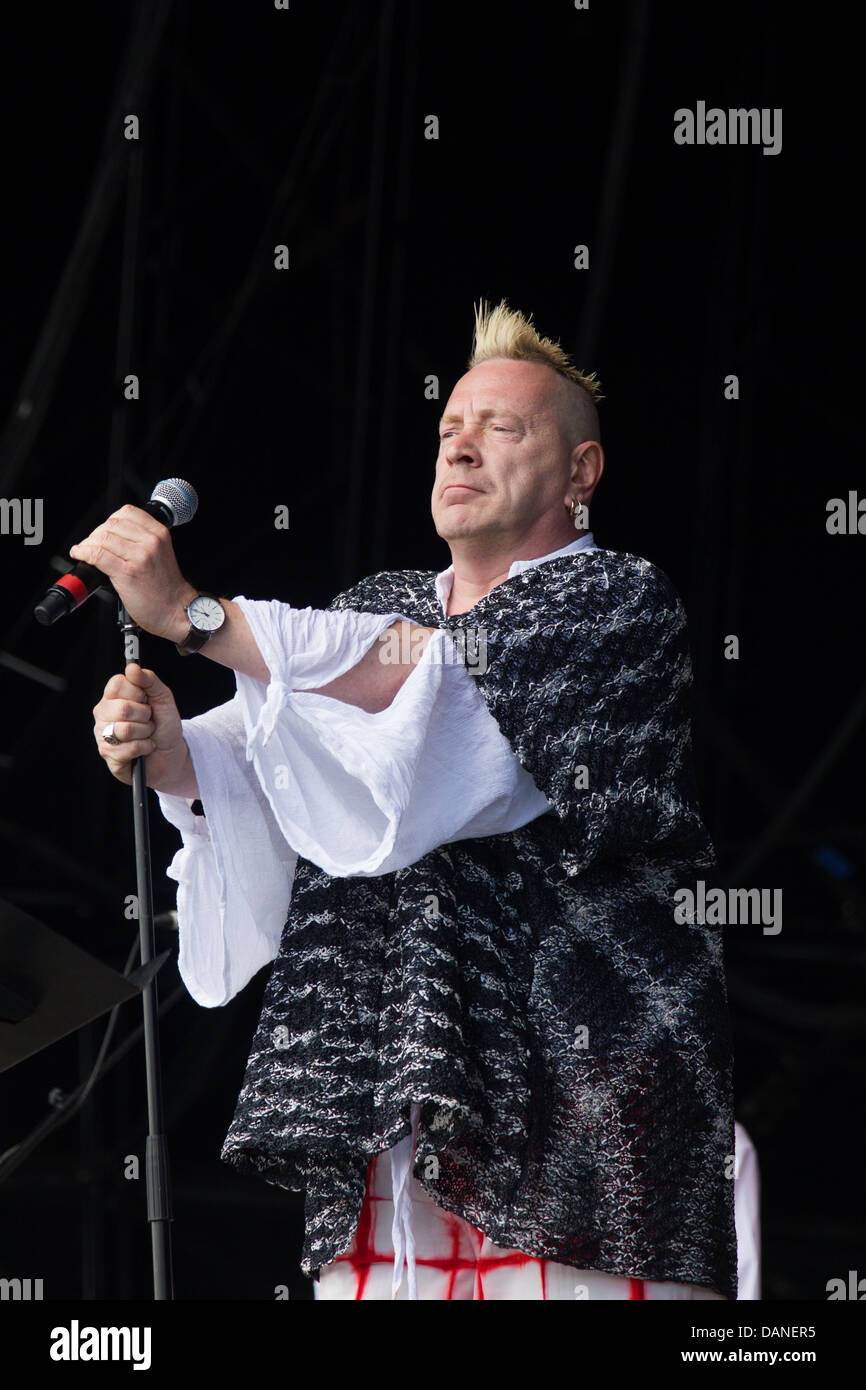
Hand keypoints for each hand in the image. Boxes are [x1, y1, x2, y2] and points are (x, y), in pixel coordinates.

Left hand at [69, 504, 195, 640]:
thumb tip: (111, 535)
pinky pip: (97, 555)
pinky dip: (83, 553)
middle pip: (111, 524)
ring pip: (102, 539)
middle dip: (96, 534)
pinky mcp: (127, 572)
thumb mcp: (161, 553)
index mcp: (160, 534)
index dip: (109, 520)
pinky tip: (79, 555)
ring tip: (84, 551)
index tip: (104, 531)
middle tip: (91, 545)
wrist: (176, 610)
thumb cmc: (166, 587)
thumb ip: (142, 540)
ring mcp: (139, 556)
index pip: (127, 512)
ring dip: (87, 544)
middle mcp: (151, 542)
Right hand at [93, 662, 193, 792]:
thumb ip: (149, 680)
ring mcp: (103, 735)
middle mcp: (104, 714)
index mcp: (113, 697)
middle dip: (145, 715)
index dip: (137, 692)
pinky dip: (145, 747)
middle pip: (123, 708)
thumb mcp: (162, 697)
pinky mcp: (109, 755)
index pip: (117, 684)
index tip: (145, 699)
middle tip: (148, 719)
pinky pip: (129, 748)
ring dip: (146, 732)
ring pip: (125, 730)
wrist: (171, 753)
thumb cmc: (164, 724)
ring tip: (147, 734)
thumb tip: (132, 667)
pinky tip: (146, 747)